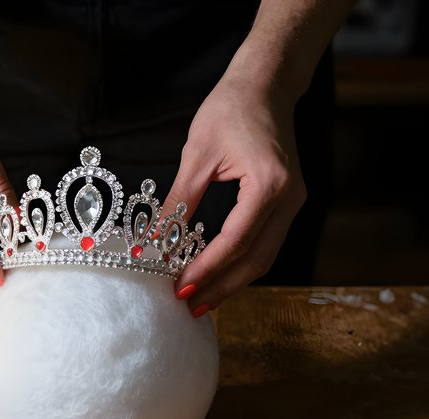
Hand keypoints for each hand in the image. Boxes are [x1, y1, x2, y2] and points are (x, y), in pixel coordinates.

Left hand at [162, 73, 305, 315]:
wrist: (266, 83)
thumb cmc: (230, 109)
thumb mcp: (196, 156)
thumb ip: (178, 204)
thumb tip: (153, 245)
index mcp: (269, 183)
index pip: (235, 242)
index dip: (206, 270)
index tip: (178, 289)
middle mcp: (289, 198)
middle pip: (256, 260)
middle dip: (221, 288)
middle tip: (189, 307)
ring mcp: (293, 202)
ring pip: (264, 257)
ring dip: (232, 282)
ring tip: (200, 300)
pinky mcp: (286, 204)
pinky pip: (265, 244)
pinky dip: (241, 265)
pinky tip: (217, 276)